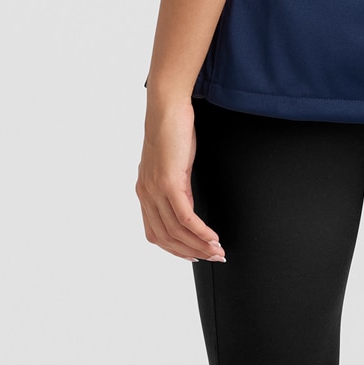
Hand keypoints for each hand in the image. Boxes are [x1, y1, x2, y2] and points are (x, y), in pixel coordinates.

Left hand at [136, 95, 224, 261]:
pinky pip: (185, 216)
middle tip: (214, 257)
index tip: (195, 256)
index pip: (157, 234)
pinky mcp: (168, 182)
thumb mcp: (174, 167)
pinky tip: (213, 236)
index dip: (176, 250)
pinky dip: (200, 231)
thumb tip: (188, 210)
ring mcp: (155, 190)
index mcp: (145, 192)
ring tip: (218, 250)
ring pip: (176, 231)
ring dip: (199, 245)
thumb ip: (177, 190)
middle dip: (192, 252)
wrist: (167, 108)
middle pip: (166, 238)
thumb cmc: (172, 132)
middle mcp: (146, 194)